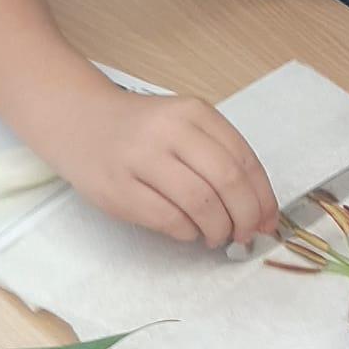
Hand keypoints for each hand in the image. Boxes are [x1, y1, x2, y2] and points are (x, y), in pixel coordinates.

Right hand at [51, 86, 276, 244]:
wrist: (78, 122)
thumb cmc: (141, 130)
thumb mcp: (184, 125)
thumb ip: (219, 156)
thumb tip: (260, 208)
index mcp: (193, 113)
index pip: (244, 160)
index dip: (263, 197)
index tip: (269, 220)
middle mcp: (168, 131)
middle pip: (227, 182)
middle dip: (246, 217)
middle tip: (246, 234)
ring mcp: (140, 159)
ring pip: (201, 204)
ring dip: (218, 229)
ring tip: (217, 235)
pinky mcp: (117, 189)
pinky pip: (168, 219)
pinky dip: (188, 232)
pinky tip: (189, 231)